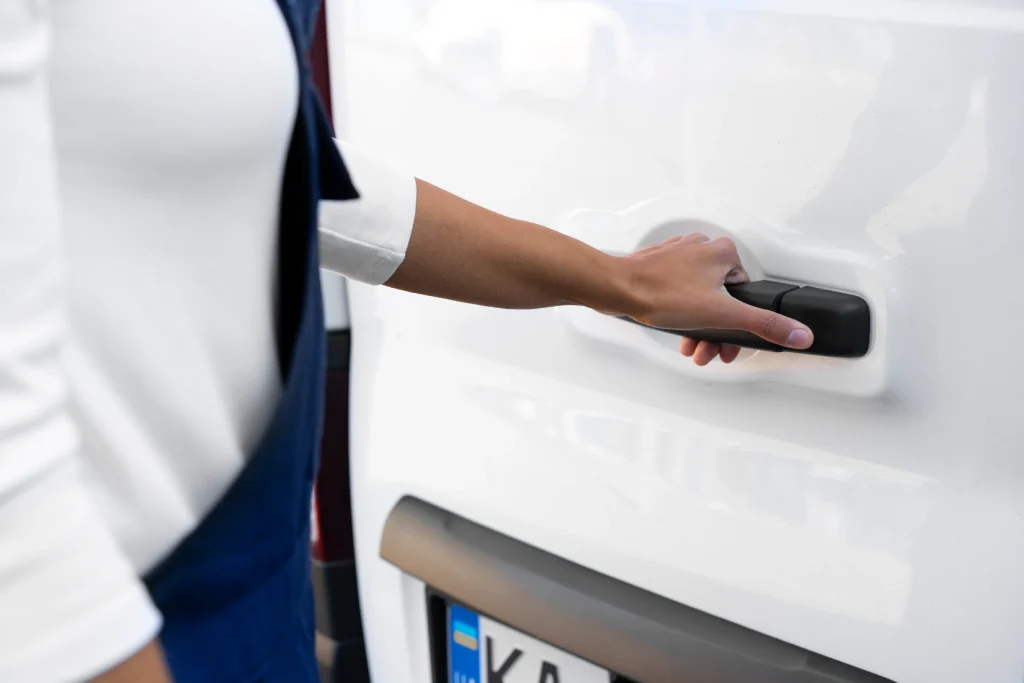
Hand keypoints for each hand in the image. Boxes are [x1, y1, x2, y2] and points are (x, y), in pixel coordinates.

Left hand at [620, 234, 812, 364]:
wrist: (615, 288)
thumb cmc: (660, 293)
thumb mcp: (721, 314)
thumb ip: (763, 324)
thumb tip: (799, 333)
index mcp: (723, 252)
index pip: (745, 294)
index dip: (738, 325)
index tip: (728, 345)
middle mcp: (702, 248)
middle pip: (721, 299)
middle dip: (714, 331)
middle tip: (705, 352)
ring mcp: (679, 255)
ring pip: (699, 297)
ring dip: (697, 327)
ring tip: (689, 347)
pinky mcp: (659, 264)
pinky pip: (679, 292)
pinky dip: (680, 313)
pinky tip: (674, 329)